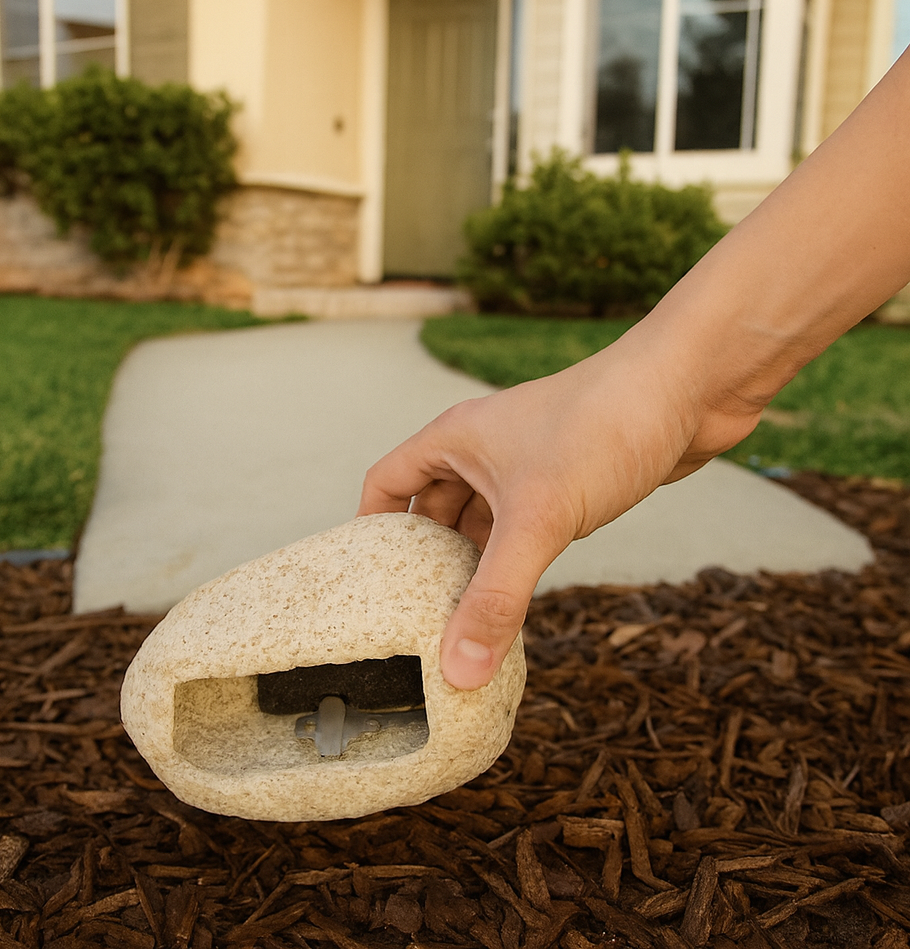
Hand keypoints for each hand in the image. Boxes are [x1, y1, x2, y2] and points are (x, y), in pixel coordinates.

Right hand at [358, 333, 761, 689]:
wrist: (691, 387)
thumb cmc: (604, 426)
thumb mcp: (539, 518)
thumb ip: (497, 595)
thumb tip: (458, 669)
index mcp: (454, 440)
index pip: (386, 484)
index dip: (369, 533)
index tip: (363, 586)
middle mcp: (483, 451)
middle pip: (432, 511)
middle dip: (423, 562)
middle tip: (412, 621)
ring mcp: (526, 468)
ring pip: (481, 524)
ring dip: (472, 568)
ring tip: (458, 623)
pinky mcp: (566, 485)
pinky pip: (522, 531)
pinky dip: (513, 564)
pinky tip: (516, 601)